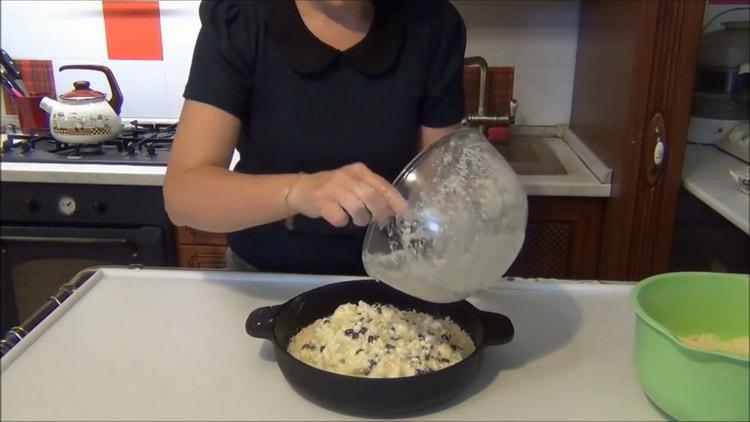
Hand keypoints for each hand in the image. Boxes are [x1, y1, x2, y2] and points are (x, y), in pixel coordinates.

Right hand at [286, 162, 405, 227]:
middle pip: (372, 197)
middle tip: (382, 222)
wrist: (301, 189)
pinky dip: (343, 222)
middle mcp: (347, 176)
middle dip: (380, 213)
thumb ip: (372, 191)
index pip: (383, 186)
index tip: (405, 215)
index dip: (396, 202)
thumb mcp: (354, 183)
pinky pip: (340, 217)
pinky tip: (340, 218)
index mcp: (359, 170)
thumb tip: (394, 209)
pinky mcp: (321, 201)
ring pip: (357, 208)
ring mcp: (333, 188)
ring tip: (359, 220)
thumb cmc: (333, 188)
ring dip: (362, 219)